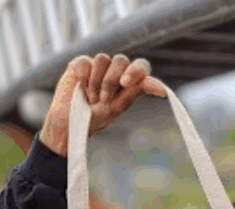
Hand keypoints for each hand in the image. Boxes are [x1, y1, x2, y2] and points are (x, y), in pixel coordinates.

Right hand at [39, 54, 166, 156]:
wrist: (72, 123)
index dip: (137, 70)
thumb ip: (136, 92)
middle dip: (112, 82)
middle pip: (121, 60)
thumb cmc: (97, 117)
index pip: (141, 66)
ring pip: (102, 59)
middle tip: (103, 100)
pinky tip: (81, 89)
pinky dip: (84, 78)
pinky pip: (86, 61)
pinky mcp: (80, 63)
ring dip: (97, 83)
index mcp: (128, 80)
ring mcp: (97, 65)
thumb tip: (163, 89)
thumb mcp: (119, 106)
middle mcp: (114, 70)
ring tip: (91, 99)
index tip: (127, 83)